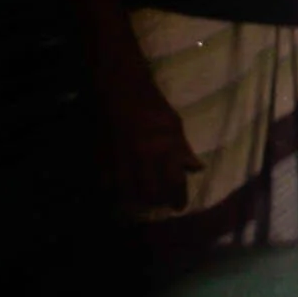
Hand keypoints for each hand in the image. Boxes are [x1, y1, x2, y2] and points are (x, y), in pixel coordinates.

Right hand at [99, 68, 199, 212]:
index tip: (179, 207)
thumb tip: (197, 168)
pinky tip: (117, 190)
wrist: (119, 89)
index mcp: (165, 148)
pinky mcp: (101, 156)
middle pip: (150, 193)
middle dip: (156, 202)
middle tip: (159, 204)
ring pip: (127, 192)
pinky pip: (105, 183)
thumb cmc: (151, 104)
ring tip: (139, 200)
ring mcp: (121, 158)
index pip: (175, 183)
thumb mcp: (174, 124)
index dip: (178, 199)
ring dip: (134, 199)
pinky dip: (112, 190)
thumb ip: (183, 149)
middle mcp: (144, 157)